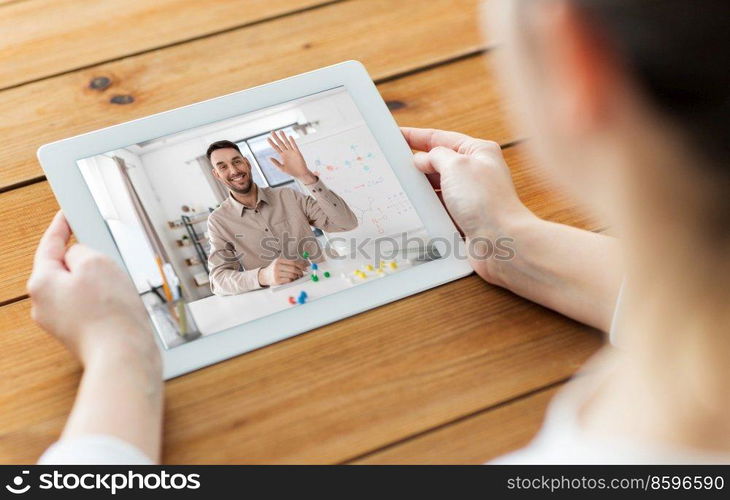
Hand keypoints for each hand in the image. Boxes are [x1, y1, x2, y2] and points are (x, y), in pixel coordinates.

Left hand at [27, 212, 159, 367]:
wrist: (124, 355)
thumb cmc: (110, 314)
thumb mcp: (97, 262)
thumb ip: (82, 250)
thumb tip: (78, 257)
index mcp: (41, 284)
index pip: (49, 245)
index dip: (61, 227)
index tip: (66, 215)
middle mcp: (44, 305)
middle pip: (65, 268)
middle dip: (88, 263)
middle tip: (108, 263)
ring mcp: (60, 322)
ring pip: (80, 288)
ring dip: (100, 284)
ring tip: (118, 293)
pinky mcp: (79, 333)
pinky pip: (90, 306)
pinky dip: (105, 302)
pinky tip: (120, 307)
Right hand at [258, 257, 308, 285]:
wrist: (264, 276)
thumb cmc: (275, 269)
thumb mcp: (280, 263)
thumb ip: (290, 263)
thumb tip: (304, 264)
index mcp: (279, 260)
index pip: (293, 262)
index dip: (300, 265)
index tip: (304, 268)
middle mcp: (277, 266)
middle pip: (293, 269)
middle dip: (300, 272)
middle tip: (301, 274)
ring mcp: (276, 273)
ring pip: (291, 275)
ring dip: (296, 277)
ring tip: (296, 277)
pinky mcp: (277, 280)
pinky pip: (288, 280)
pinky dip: (292, 280)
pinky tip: (291, 280)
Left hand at [268, 130, 316, 183]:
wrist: (300, 174)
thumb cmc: (291, 171)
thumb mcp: (281, 168)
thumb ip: (275, 163)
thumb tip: (269, 158)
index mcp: (282, 155)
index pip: (276, 147)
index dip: (272, 143)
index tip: (267, 138)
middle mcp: (286, 152)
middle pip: (280, 143)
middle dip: (276, 138)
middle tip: (272, 132)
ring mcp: (292, 152)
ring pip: (287, 143)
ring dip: (283, 137)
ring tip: (280, 131)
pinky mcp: (298, 153)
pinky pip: (294, 146)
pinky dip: (292, 142)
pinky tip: (289, 137)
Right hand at [402, 127, 535, 281]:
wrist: (501, 240)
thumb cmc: (486, 201)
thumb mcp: (456, 166)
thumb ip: (435, 157)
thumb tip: (421, 159)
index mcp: (478, 152)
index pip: (441, 138)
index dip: (417, 136)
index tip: (397, 135)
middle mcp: (476, 172)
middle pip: (439, 163)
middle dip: (418, 164)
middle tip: (392, 163)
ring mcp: (470, 197)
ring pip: (438, 187)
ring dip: (422, 188)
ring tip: (400, 187)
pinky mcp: (465, 218)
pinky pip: (440, 209)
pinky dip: (428, 208)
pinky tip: (414, 208)